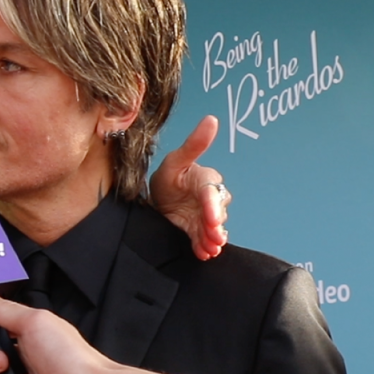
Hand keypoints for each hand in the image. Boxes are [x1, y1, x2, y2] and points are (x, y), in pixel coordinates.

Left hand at [150, 115, 230, 259]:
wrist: (156, 197)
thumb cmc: (168, 175)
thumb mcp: (176, 160)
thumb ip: (194, 144)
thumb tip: (211, 119)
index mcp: (205, 180)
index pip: (211, 193)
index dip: (212, 205)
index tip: (211, 218)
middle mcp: (209, 200)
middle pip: (217, 213)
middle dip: (216, 225)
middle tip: (214, 236)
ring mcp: (204, 217)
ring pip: (213, 228)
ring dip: (213, 238)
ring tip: (210, 248)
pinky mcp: (197, 231)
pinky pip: (204, 239)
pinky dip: (204, 247)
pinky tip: (204, 253)